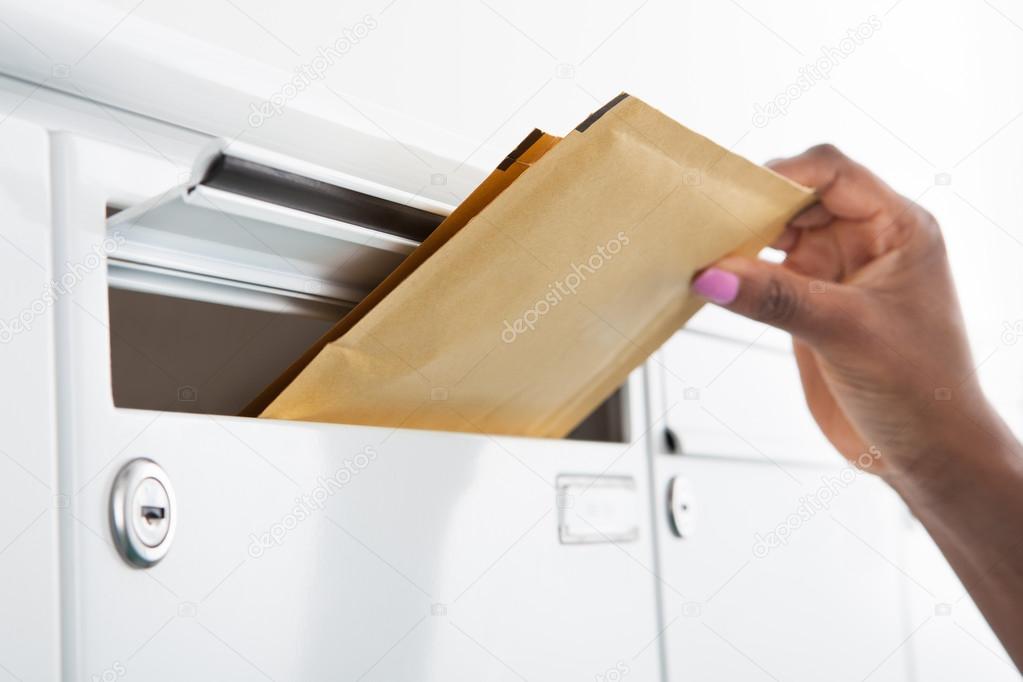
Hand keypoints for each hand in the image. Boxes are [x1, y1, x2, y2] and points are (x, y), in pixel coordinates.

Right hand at [691, 144, 994, 479]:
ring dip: (740, 242)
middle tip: (706, 221)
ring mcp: (836, 273)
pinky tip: (710, 282)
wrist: (926, 453)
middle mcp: (867, 242)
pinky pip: (765, 276)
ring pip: (777, 236)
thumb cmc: (922, 389)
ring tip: (700, 249)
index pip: (834, 173)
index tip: (735, 191)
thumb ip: (777, 299)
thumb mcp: (847, 333)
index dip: (784, 174)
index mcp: (898, 228)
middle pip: (798, 199)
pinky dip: (737, 277)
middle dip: (753, 206)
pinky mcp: (810, 305)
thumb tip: (713, 274)